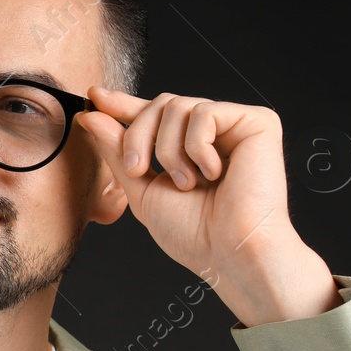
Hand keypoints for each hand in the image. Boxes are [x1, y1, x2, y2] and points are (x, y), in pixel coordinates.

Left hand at [74, 88, 339, 325]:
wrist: (231, 252)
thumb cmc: (193, 233)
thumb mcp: (141, 190)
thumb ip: (117, 151)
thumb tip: (91, 116)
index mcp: (189, 149)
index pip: (154, 115)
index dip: (123, 105)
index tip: (94, 98)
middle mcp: (215, 133)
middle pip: (160, 104)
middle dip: (138, 136)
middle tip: (137, 169)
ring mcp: (236, 126)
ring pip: (177, 106)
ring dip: (168, 149)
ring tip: (187, 183)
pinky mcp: (258, 122)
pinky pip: (205, 113)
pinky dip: (197, 147)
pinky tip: (214, 174)